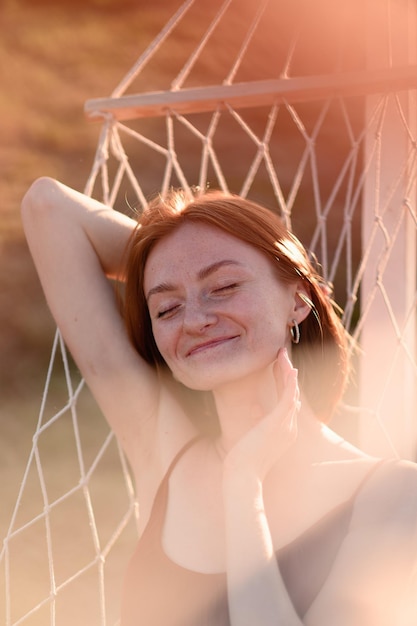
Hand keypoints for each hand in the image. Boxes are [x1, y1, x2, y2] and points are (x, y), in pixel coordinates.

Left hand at [223, 349, 299, 482]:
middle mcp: (290, 428)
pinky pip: (287, 399)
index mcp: (285, 431)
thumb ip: (258, 426)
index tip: (280, 367)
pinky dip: (289, 383)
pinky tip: (290, 369)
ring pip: (291, 392)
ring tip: (283, 354)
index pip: (288, 402)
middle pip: (292, 394)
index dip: (285, 383)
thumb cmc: (244, 463)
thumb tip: (255, 412)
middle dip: (287, 372)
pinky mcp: (278, 423)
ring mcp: (286, 426)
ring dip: (288, 371)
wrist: (243, 477)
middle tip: (282, 354)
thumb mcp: (253, 440)